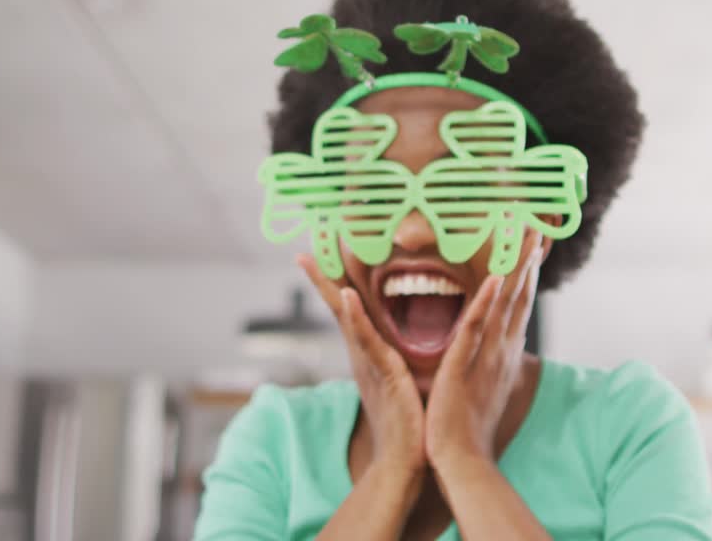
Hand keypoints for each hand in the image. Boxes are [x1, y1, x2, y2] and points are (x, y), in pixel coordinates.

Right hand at [298, 254, 425, 476]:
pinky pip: (366, 340)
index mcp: (369, 353)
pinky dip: (354, 318)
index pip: (348, 310)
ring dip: (331, 289)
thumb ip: (400, 362)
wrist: (408, 461)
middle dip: (321, 279)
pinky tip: (346, 296)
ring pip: (346, 318)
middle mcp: (363, 355)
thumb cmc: (409, 424)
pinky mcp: (383, 373)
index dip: (333, 282)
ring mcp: (369, 363)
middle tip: (303, 251)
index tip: (317, 256)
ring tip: (314, 262)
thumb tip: (405, 349)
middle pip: (337, 308)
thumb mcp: (404, 383)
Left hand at [424, 241, 543, 467]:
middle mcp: (501, 348)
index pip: (520, 302)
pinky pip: (475, 327)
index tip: (536, 242)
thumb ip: (488, 358)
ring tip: (526, 236)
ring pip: (504, 304)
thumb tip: (493, 345)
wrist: (460, 458)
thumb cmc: (468, 424)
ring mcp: (485, 355)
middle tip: (539, 223)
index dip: (528, 271)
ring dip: (516, 268)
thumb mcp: (483, 382)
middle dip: (529, 259)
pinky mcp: (463, 364)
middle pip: (519, 295)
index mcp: (503, 351)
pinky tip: (495, 277)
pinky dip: (487, 301)